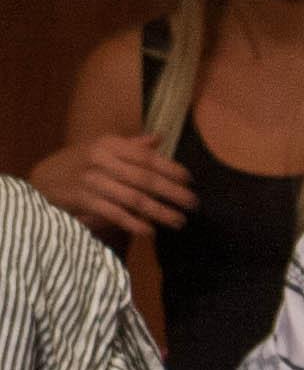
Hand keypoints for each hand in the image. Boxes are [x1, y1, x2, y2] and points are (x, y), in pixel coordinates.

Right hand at [28, 132, 196, 241]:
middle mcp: (101, 160)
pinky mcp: (83, 200)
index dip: (170, 168)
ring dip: (159, 211)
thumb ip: (131, 146)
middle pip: (144, 178)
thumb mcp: (102, 148)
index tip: (190, 180)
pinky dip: (133, 223)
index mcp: (108, 145)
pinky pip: (114, 213)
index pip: (145, 157)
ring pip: (133, 198)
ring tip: (179, 221)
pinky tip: (150, 231)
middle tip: (193, 204)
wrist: (43, 178)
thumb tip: (159, 138)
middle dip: (172, 192)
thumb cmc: (80, 163)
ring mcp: (92, 181)